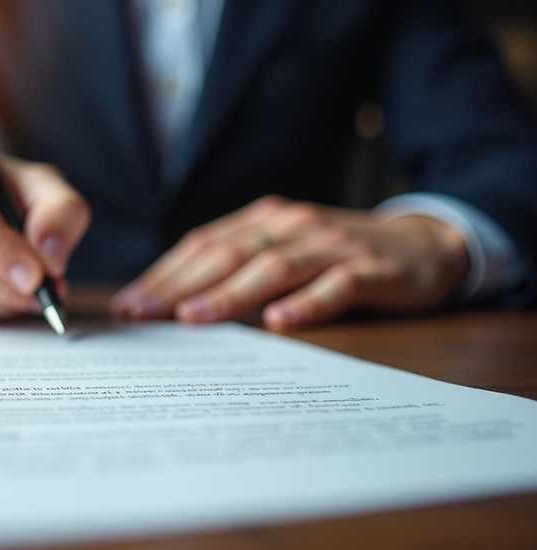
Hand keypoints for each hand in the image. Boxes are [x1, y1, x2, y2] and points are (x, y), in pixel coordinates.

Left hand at [111, 196, 469, 328]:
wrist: (425, 243)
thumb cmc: (338, 255)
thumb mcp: (285, 252)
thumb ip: (240, 267)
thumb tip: (175, 305)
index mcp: (265, 221)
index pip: (204, 245)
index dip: (164, 274)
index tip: (129, 304)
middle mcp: (293, 227)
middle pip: (228, 254)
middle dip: (180, 285)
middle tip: (143, 314)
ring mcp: (334, 246)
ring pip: (274, 268)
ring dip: (230, 294)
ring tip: (193, 319)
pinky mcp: (373, 271)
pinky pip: (336, 287)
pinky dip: (307, 304)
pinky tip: (281, 323)